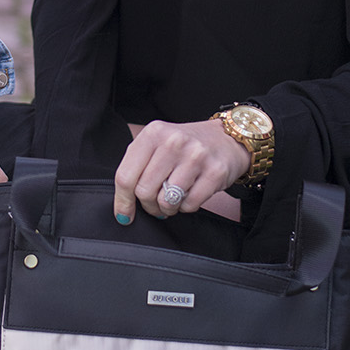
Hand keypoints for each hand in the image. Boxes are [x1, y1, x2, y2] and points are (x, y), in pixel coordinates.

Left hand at [113, 118, 247, 223]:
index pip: (126, 175)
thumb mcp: (157, 143)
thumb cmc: (186, 146)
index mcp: (153, 133)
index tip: (123, 216)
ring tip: (173, 198)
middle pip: (144, 191)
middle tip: (155, 204)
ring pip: (167, 201)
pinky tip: (189, 194)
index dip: (122, 201)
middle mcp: (173, 142)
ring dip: (168, 208)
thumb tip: (123, 204)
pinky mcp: (214, 172)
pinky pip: (189, 205)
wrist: (226, 139)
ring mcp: (195, 156)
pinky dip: (186, 207)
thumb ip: (138, 165)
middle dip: (148, 205)